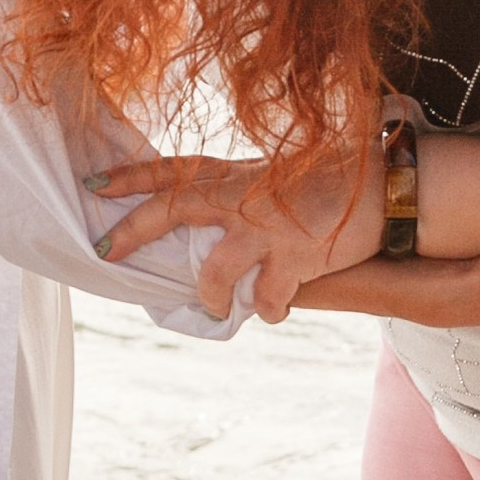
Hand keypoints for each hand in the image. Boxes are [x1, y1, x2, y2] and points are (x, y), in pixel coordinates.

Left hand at [89, 149, 382, 324]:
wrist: (387, 186)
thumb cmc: (331, 179)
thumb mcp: (277, 175)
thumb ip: (240, 192)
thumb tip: (209, 220)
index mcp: (237, 173)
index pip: (173, 169)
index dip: (130, 176)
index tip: (92, 184)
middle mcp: (244, 196)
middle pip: (173, 208)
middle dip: (133, 229)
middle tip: (104, 250)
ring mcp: (268, 228)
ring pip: (215, 273)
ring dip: (210, 296)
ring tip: (216, 306)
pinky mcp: (295, 258)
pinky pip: (267, 299)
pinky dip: (268, 309)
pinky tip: (274, 309)